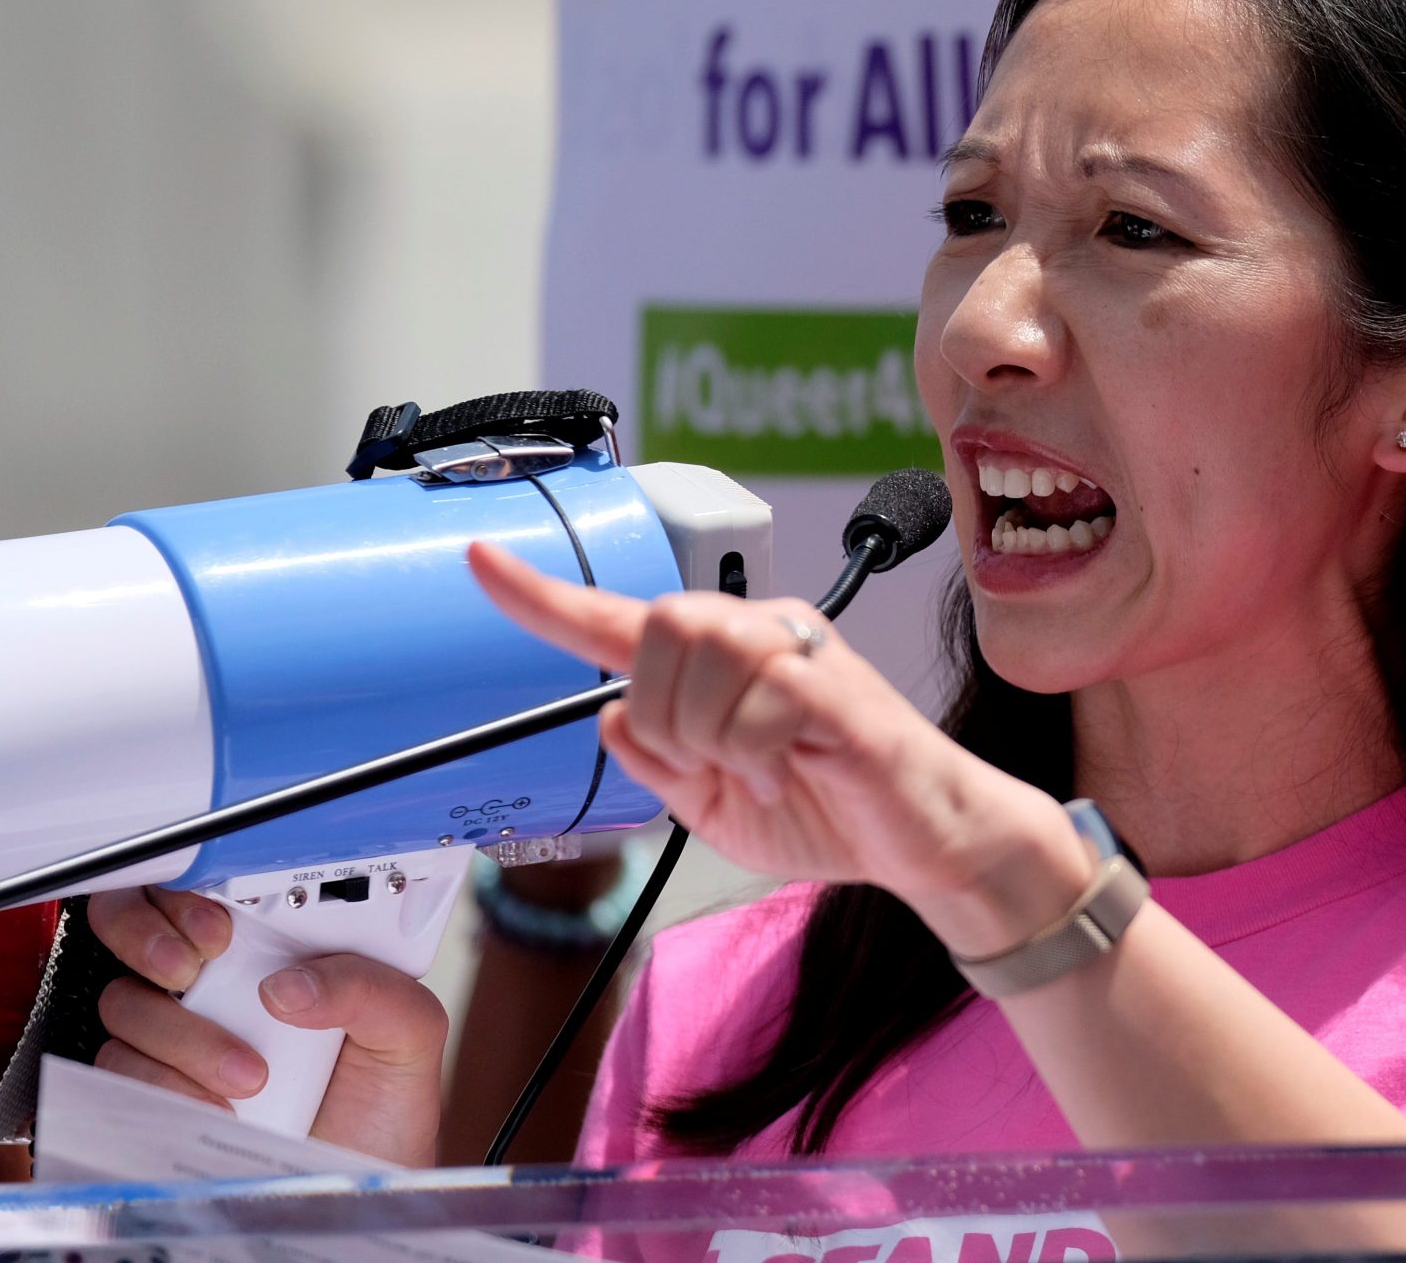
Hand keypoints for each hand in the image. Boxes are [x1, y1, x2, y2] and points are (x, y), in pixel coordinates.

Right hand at [86, 885, 446, 1166]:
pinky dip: (166, 1086)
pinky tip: (219, 1105)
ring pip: (128, 1004)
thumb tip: (290, 985)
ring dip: (183, 1035)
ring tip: (250, 1073)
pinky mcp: (155, 1094)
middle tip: (192, 967)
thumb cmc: (383, 1110)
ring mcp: (180, 1040)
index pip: (210, 891)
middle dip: (149, 936)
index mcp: (281, 954)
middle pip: (134, 927)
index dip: (193, 893)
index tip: (219, 928)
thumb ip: (372, 988)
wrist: (360, 1184)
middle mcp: (220, 988)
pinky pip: (120, 1072)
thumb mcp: (410, 1034)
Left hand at [467, 543, 1093, 955]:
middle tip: (709, 761)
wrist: (926, 845)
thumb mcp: (714, 806)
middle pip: (658, 625)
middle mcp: (761, 636)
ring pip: (702, 657)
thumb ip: (657, 762)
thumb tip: (610, 714)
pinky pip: (760, 698)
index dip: (542, 595)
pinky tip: (790, 768)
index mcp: (724, 661)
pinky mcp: (837, 688)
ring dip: (711, 735)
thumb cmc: (833, 811)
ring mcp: (802, 654)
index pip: (618, 618)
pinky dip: (757, 749)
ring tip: (759, 767)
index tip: (479, 560)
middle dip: (662, 710)